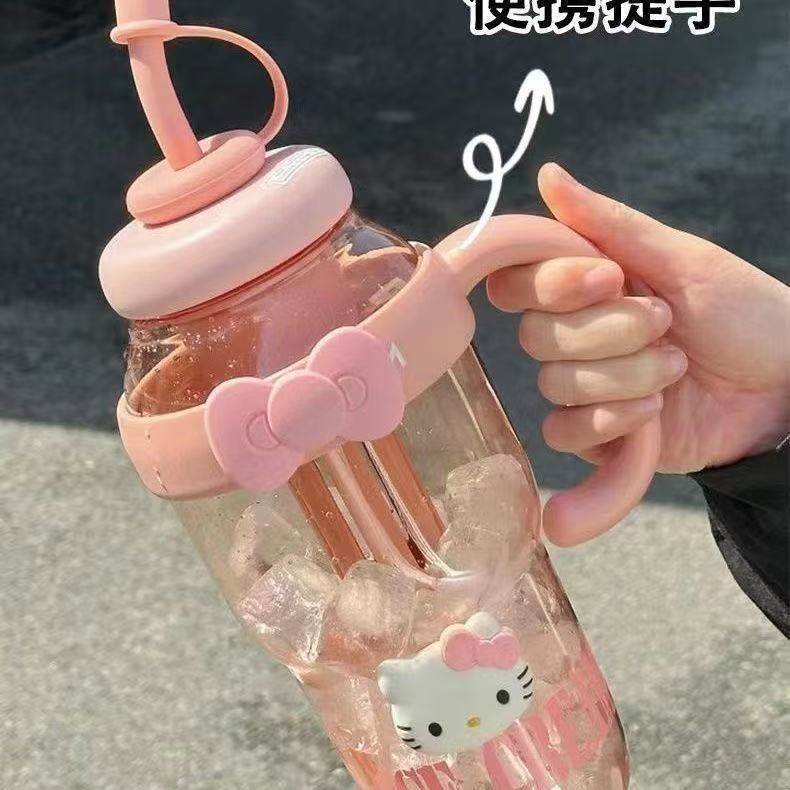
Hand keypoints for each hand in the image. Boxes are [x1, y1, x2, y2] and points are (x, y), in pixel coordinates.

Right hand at [488, 163, 789, 474]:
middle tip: (665, 322)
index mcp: (586, 287)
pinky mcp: (598, 434)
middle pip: (535, 336)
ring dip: (625, 376)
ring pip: (555, 383)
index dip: (549, 284)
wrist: (785, 385)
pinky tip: (653, 412)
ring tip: (677, 367)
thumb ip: (608, 223)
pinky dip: (608, 420)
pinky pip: (564, 432)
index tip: (609, 278)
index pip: (517, 284)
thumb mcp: (682, 260)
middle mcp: (576, 334)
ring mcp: (584, 386)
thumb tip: (548, 174)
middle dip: (607, 331)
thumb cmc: (742, 312)